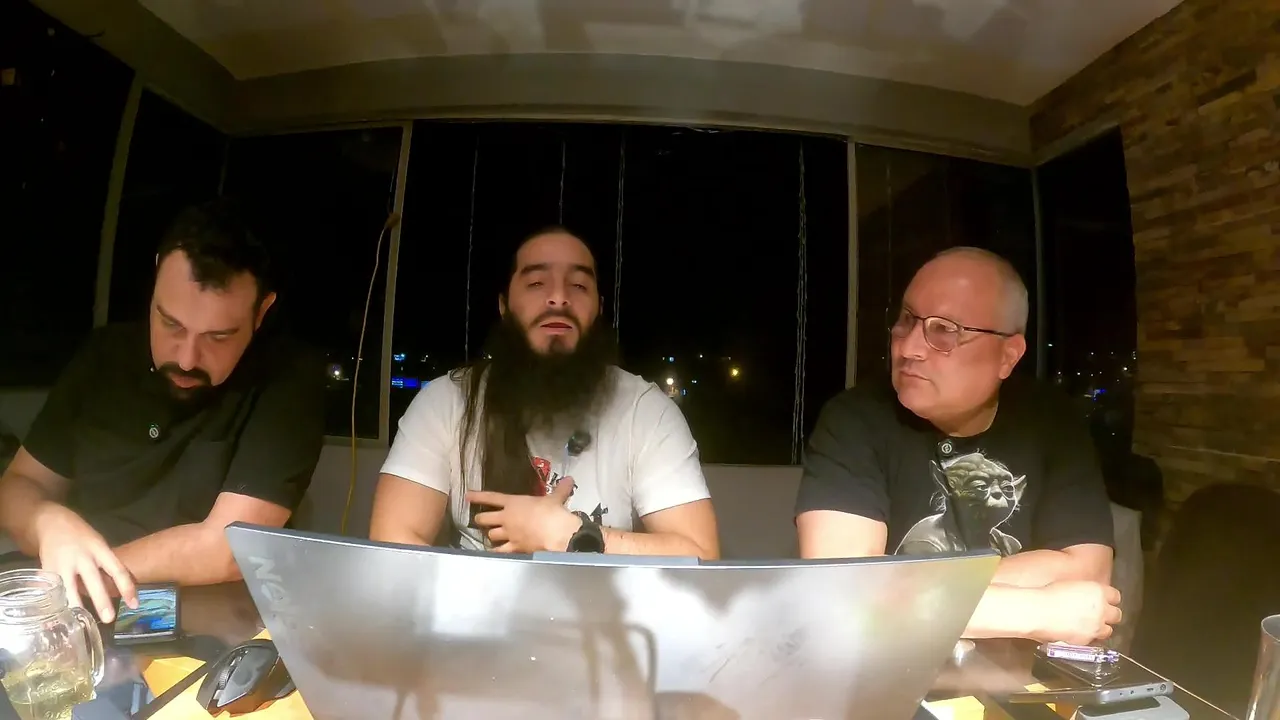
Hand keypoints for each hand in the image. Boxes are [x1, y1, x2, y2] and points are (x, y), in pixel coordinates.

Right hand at [32, 504, 136, 621]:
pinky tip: (61, 614)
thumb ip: (105, 565)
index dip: (127, 588)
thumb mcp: (98, 545)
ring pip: (70, 589)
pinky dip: (58, 602)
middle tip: (109, 619)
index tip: (134, 604)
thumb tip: (118, 590)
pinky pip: (54, 589)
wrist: (52, 523)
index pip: (117, 570)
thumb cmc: (82, 537)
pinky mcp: (47, 571)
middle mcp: (82, 557)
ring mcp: (63, 564)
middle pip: (94, 581)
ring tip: (80, 622)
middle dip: (102, 601)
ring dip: (76, 606)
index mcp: (100, 550)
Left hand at [466, 478, 580, 552]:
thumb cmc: (552, 511)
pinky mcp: (513, 548)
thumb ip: (560, 490)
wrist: (555, 532)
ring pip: (490, 535)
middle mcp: (506, 518)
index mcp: (513, 502)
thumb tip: (569, 479)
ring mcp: (508, 534)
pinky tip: (493, 554)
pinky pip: (499, 551)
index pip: (491, 497)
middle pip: (484, 519)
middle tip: (480, 520)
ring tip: (492, 536)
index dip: (478, 496)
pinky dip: (496, 552)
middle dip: (480, 519)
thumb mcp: (555, 498)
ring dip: (490, 535)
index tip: (467, 495)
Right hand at [1032, 580, 1121, 644]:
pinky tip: (1080, 632)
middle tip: (1099, 614)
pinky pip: (1095, 640)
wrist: (1039, 611)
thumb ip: (1086, 592)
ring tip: (1091, 626)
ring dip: (1102, 627)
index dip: (1109, 599)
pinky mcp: (1087, 639)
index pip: (1116, 596)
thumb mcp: (1071, 585)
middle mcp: (1101, 609)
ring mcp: (1096, 626)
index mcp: (1098, 591)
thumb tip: (1089, 597)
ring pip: (1109, 630)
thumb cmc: (1048, 594)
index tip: (1104, 600)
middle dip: (1109, 615)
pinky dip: (1090, 636)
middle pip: (1117, 615)